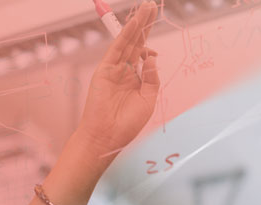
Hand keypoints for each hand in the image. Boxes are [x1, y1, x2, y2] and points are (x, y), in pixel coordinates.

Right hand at [77, 1, 159, 155]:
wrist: (107, 136)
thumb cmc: (127, 124)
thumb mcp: (148, 100)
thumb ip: (152, 78)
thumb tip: (153, 56)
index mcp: (136, 79)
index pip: (144, 53)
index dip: (150, 41)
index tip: (155, 32)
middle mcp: (125, 71)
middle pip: (137, 42)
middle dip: (144, 24)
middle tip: (151, 5)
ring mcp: (114, 69)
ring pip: (128, 41)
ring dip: (137, 24)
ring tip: (146, 8)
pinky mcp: (105, 70)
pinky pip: (117, 49)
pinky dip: (126, 35)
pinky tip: (134, 24)